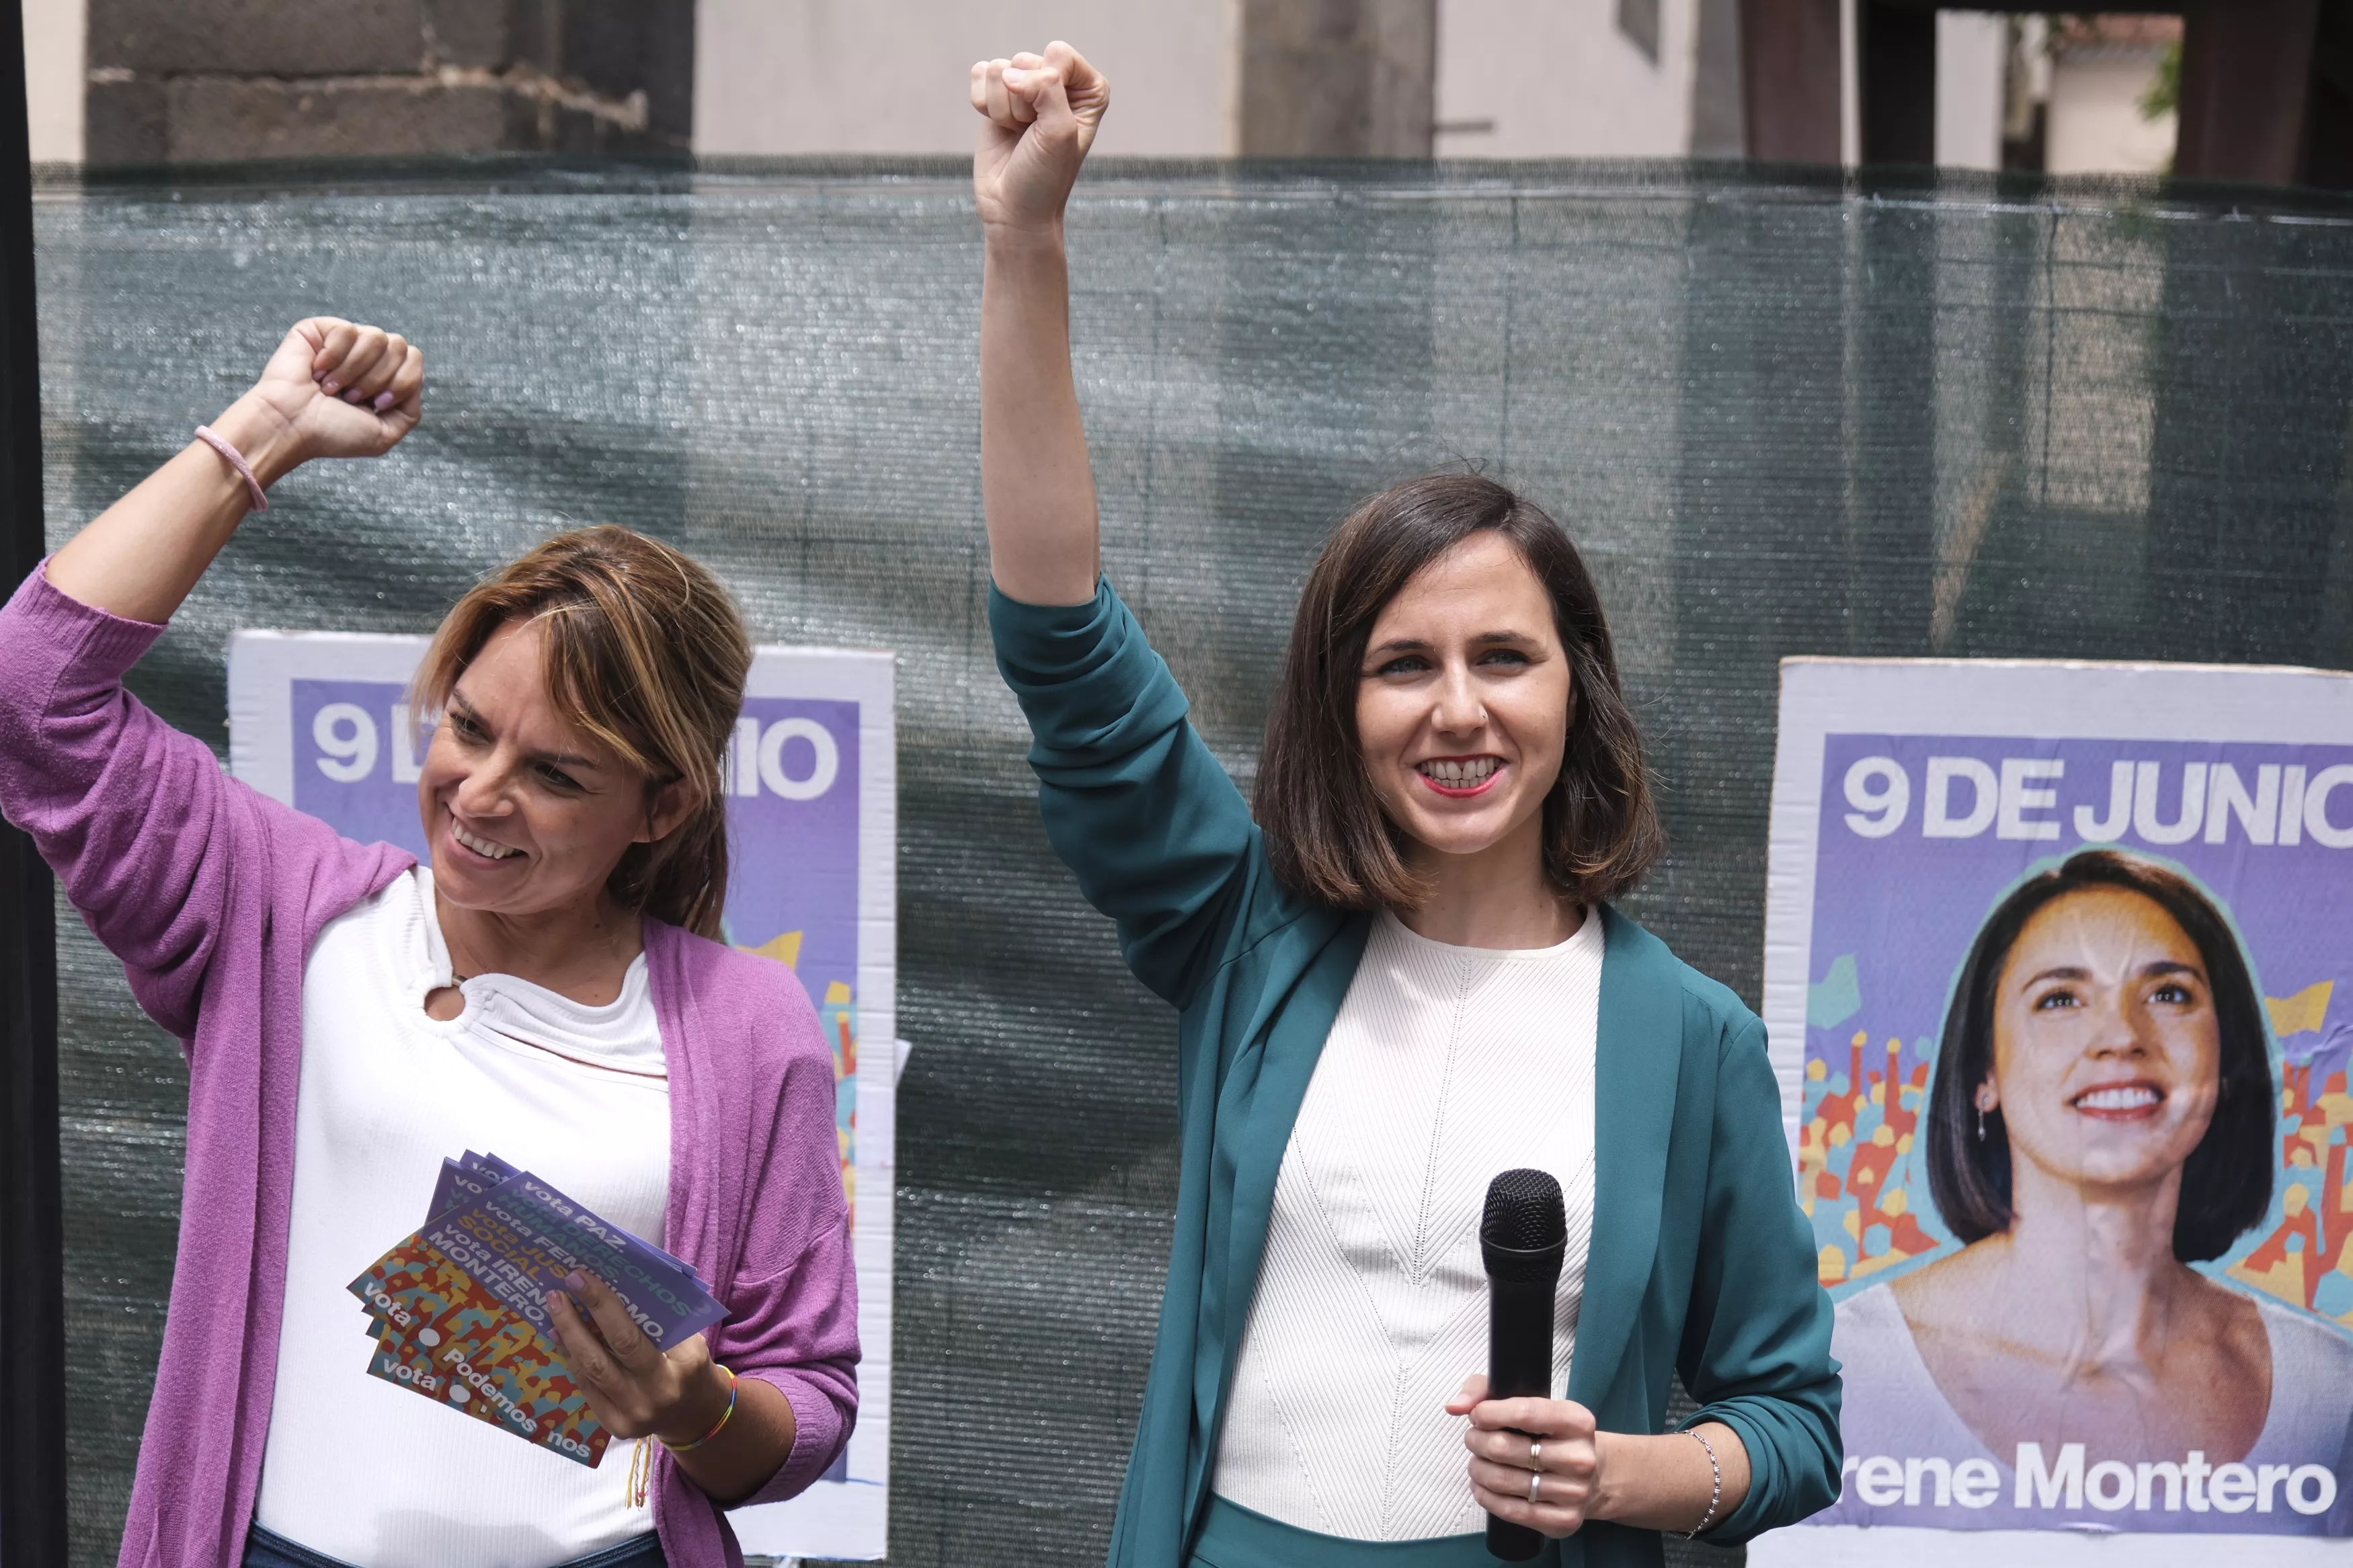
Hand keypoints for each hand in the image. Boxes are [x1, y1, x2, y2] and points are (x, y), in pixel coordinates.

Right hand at [238, 317, 423, 471]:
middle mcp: (367, 356)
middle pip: (400, 346)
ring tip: (331, 389)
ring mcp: (344, 341)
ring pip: (377, 337)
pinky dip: (334, 357)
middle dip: (377, 378)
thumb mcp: (384, 434)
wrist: (291, 425)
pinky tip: (316, 372)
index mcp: (384, 377)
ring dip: (355, 371)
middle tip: (349, 398)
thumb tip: (418, 377)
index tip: (377, 403)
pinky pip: (347, 330)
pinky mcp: (320, 329)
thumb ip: (411, 410)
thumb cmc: (332, 432)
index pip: (415, 358)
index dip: (402, 381)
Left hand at [544, 1270, 731, 1445]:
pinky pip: (587, 1387)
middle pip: (609, 1352)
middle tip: (562, 1287)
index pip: (633, 1334)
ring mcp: (632, 1415)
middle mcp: (654, 1394)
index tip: (583, 1278)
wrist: (694, 1415)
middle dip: (580, 1317)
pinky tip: (559, 1335)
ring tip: (554, 1306)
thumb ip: (660, 1320)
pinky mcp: (614, 1425)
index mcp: (680, 1367)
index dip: (603, 1305)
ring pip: (591, 1371)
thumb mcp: (690, 1341)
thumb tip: (617, 1287)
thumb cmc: (691, 1366)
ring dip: (569, 1335)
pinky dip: (571, 1358)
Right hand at [969, 42, 1109, 233]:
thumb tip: (1008, 73)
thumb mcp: (1059, 132)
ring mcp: (1025, 87)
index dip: (1047, 86)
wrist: (1014, 209)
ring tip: (1017, 134)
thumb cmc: (1045, 176)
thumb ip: (1045, 89)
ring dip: (1002, 109)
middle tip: (1030, 134)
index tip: (1049, 122)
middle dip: (1022, 103)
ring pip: (999, 69)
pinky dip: (983, 104)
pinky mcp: (996, 95)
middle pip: (1025, 60)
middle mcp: (1059, 82)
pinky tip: (999, 127)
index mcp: (1088, 88)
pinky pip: (979, 75)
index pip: (1058, 53)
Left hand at [1449, 1374, 1601, 1538]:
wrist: (1591, 1476)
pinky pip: (1511, 1510)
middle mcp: (1580, 1458)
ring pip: (1502, 1480)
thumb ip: (1486, 1391)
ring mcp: (1574, 1492)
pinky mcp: (1564, 1520)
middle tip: (1473, 1439)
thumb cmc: (1549, 1434)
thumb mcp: (1529, 1401)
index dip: (1489, 1413)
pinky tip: (1481, 1486)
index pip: (1524, 1413)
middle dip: (1477, 1441)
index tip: (1477, 1415)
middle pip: (1504, 1448)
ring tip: (1476, 1463)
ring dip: (1477, 1469)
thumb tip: (1455, 1406)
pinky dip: (1485, 1496)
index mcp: (1576, 1421)